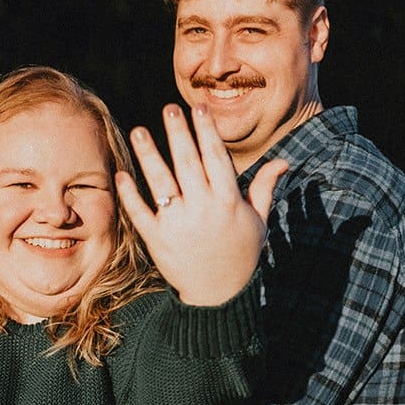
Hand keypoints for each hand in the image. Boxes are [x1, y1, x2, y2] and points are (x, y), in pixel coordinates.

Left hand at [116, 104, 286, 304]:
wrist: (219, 296)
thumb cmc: (241, 255)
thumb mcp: (258, 221)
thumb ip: (264, 188)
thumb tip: (283, 161)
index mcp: (229, 202)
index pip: (216, 158)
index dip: (207, 132)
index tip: (198, 109)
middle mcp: (204, 209)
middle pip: (188, 163)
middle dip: (178, 133)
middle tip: (169, 108)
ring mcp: (179, 225)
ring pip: (162, 183)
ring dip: (149, 155)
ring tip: (138, 130)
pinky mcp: (158, 241)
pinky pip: (141, 213)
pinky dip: (130, 195)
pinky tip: (121, 175)